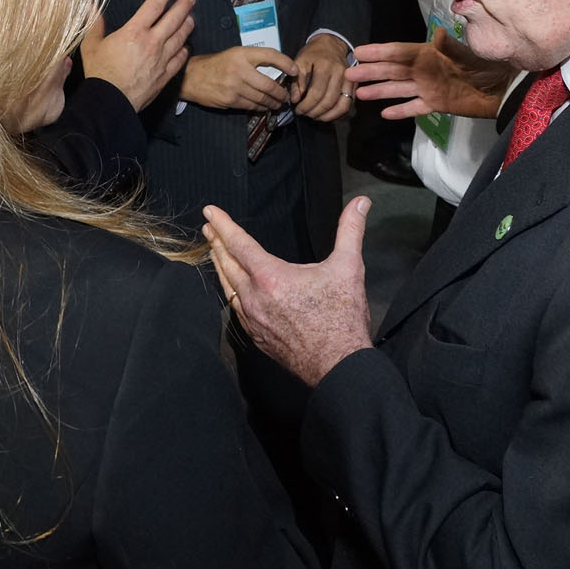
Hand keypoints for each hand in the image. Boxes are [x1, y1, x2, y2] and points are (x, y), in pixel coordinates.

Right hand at [79, 0, 195, 110]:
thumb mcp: (92, 45)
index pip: (154, 6)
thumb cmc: (100, 73)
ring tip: (192, 17)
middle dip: (184, 5)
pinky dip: (184, 51)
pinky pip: (179, 60)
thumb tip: (91, 6)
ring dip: (187, 25)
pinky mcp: (164, 75)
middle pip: (173, 19)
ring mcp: (161, 59)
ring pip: (180, 38)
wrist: (110, 101)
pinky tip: (186, 46)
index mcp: (134, 32)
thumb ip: (95, 24)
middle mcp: (151, 43)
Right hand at [180, 46, 294, 111]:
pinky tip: (264, 107)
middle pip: (268, 84)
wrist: (192, 76)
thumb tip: (275, 69)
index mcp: (241, 54)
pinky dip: (260, 107)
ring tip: (278, 103)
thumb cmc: (215, 64)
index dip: (286, 63)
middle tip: (286, 96)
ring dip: (273, 102)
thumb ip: (252, 59)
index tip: (295, 70)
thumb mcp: (233, 54)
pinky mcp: (230, 99)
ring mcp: (234, 86)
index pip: (270, 55)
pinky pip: (251, 105)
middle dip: (281, 93)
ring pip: (261, 98)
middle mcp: (239, 69)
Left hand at [205, 198, 373, 386]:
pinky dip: (230, 292)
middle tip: (209, 228)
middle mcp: (254, 298)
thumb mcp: (348, 268)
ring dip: (221, 267)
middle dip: (217, 243)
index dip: (224, 225)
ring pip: (228, 288)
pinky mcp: (257, 337)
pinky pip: (235, 309)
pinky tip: (233, 290)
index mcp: (271, 278)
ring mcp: (253, 320)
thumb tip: (361, 202)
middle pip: (227, 264)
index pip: (239, 244)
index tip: (210, 212)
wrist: (338, 366)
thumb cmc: (342, 319)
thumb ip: (351, 230)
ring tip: (216, 253)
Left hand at [292, 34, 352, 121]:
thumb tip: (295, 100)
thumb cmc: (313, 54)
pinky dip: (338, 114)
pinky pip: (348, 104)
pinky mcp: (354, 86)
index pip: (316, 92)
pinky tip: (326, 115)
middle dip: (314, 112)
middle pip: (329, 101)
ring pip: (341, 106)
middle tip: (305, 114)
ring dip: (327, 116)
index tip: (298, 110)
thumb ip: (296, 81)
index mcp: (325, 66)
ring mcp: (350, 80)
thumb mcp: (299, 62)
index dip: (306, 105)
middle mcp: (341, 73)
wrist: (330, 45)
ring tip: (315, 116)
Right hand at [345, 32, 515, 118]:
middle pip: (393, 70)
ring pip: (399, 89)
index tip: (359, 52)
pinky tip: (384, 113)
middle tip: (349, 74)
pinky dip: (400, 110)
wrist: (505, 89)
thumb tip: (437, 35)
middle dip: (371, 72)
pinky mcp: (437, 104)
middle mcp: (425, 70)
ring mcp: (429, 88)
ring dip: (380, 91)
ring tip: (359, 94)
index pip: (399, 52)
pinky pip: (414, 107)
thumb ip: (452, 47)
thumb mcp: (470, 54)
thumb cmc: (488, 66)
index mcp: (430, 54)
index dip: (379, 52)